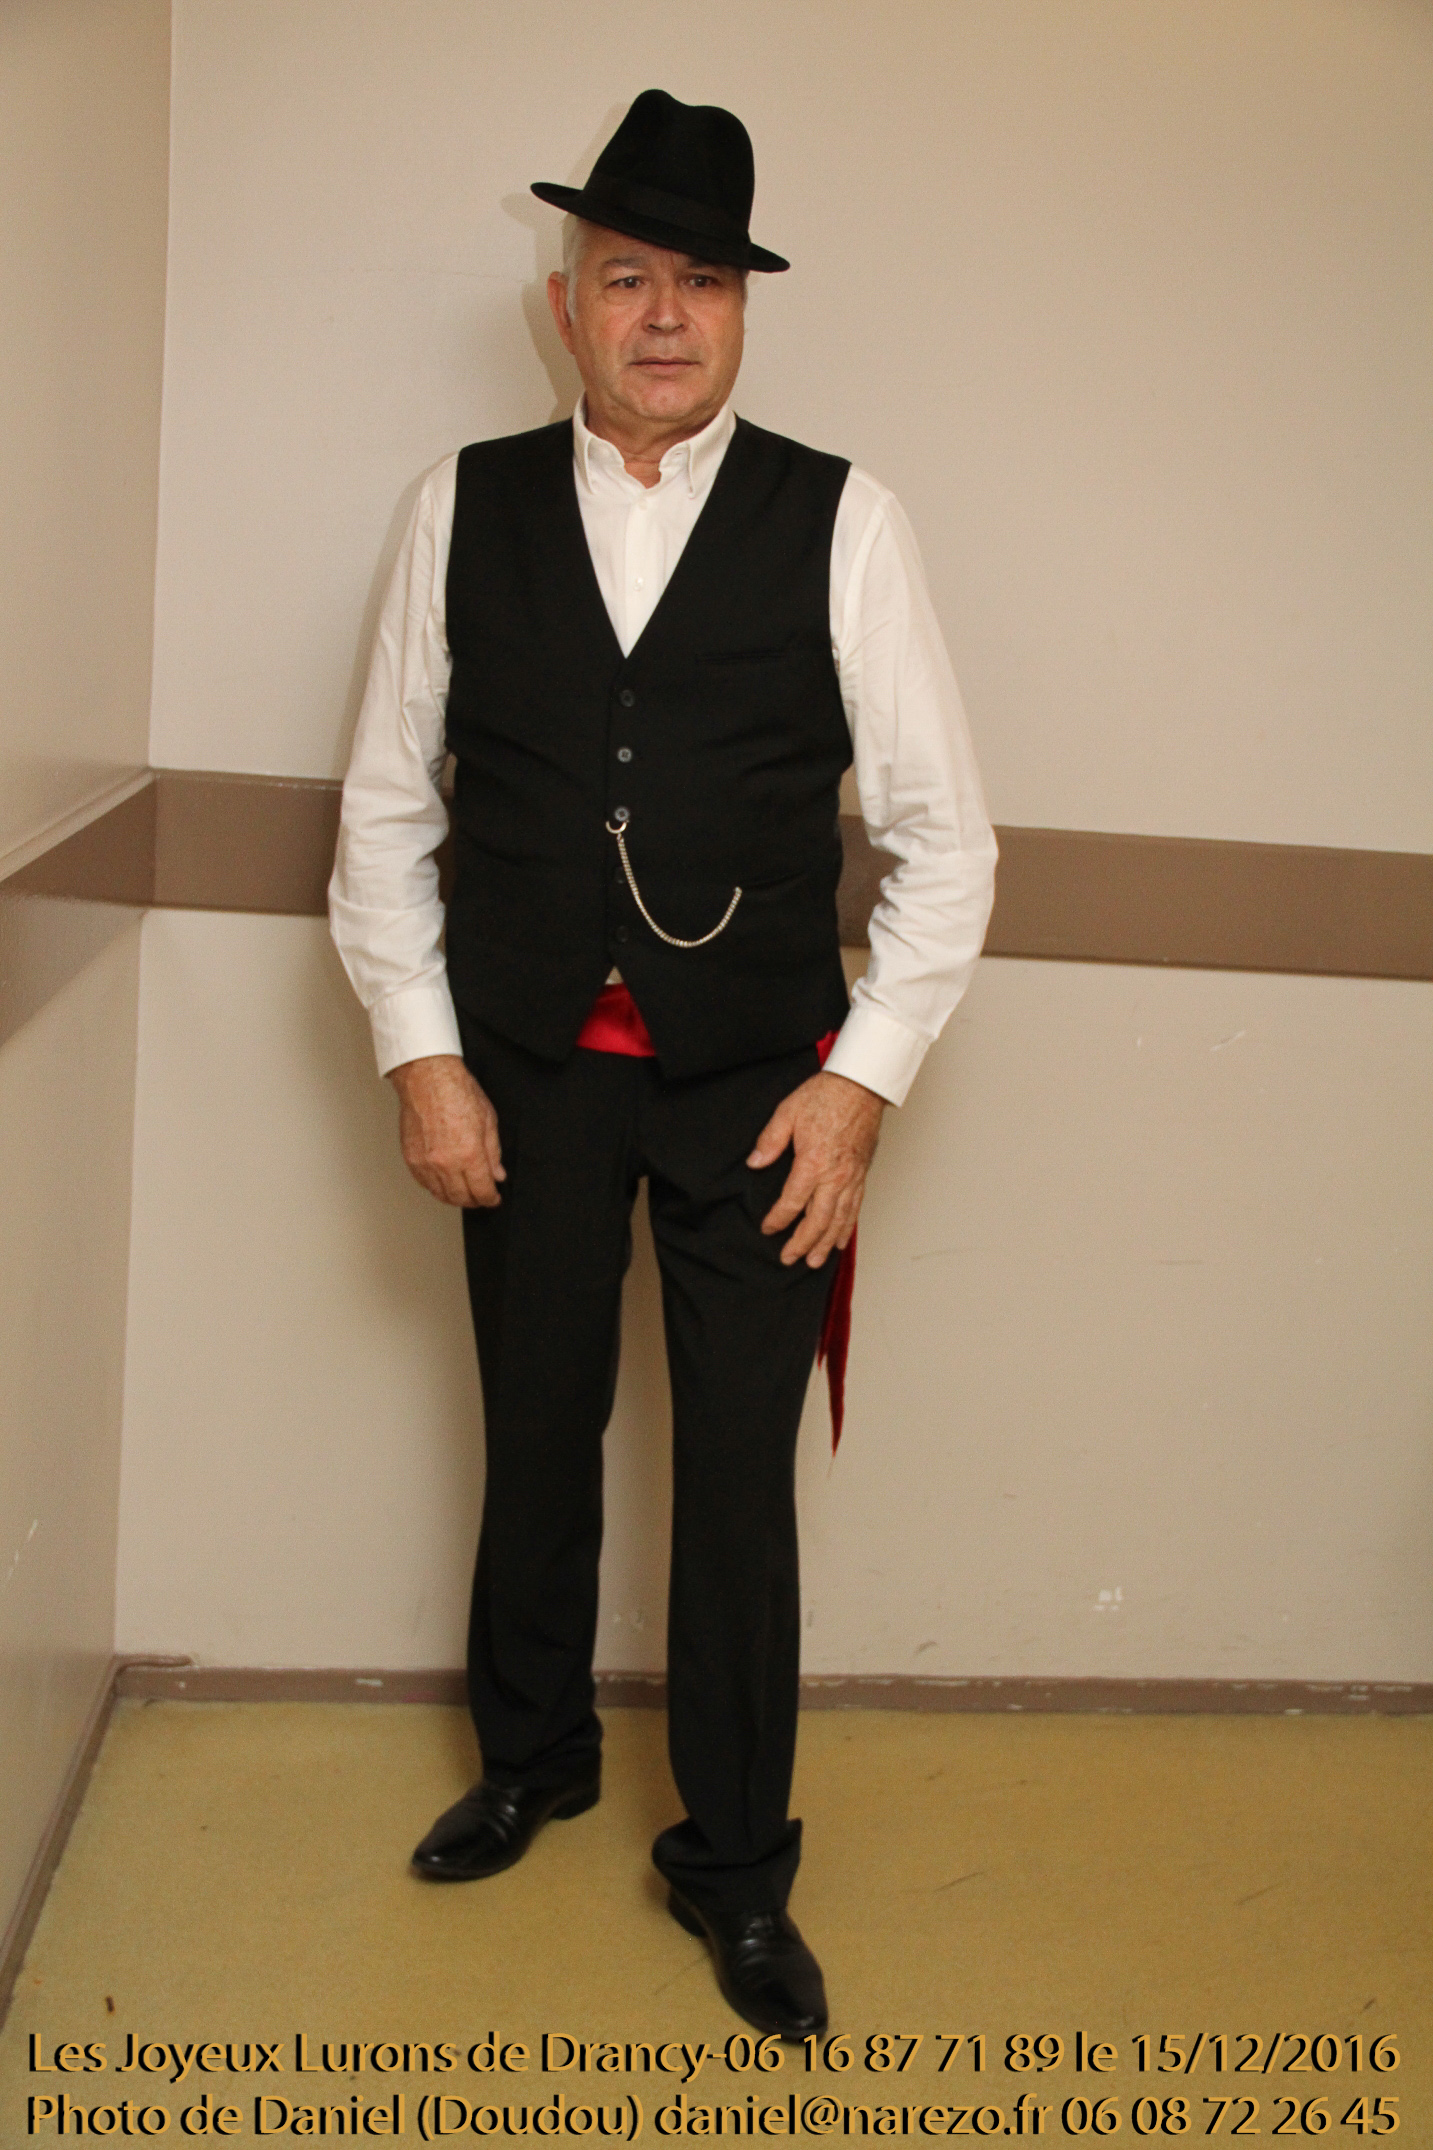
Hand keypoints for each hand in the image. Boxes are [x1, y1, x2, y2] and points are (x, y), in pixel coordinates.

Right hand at [388, 1054, 505, 1206]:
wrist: (427, 1078)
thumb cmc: (457, 1091)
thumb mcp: (488, 1120)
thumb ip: (493, 1152)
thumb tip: (497, 1173)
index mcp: (469, 1154)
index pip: (482, 1191)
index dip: (491, 1199)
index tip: (494, 1198)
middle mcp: (446, 1162)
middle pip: (461, 1197)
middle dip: (475, 1201)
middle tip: (481, 1198)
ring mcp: (425, 1162)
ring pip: (441, 1194)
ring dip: (455, 1198)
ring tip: (464, 1193)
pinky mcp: (411, 1158)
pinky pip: (424, 1183)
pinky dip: (436, 1187)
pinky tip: (444, 1183)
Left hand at [749, 1070, 884, 1267]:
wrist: (861, 1085)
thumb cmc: (827, 1095)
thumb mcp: (788, 1112)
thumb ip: (770, 1141)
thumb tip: (755, 1162)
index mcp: (813, 1163)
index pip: (792, 1202)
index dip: (778, 1219)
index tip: (768, 1228)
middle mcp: (835, 1176)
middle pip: (817, 1220)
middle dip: (802, 1243)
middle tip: (789, 1258)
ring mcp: (851, 1177)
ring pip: (839, 1220)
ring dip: (825, 1243)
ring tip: (814, 1261)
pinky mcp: (862, 1174)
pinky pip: (855, 1208)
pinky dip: (846, 1227)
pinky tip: (839, 1240)